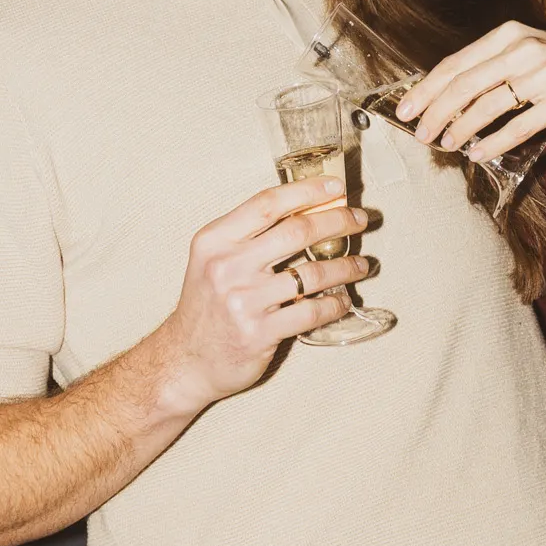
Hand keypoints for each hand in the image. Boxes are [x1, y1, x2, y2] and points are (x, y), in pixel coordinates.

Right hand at [155, 180, 370, 412]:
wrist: (185, 358)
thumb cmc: (206, 304)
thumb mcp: (213, 260)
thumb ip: (249, 236)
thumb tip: (306, 209)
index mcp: (215, 240)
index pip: (267, 204)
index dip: (307, 191)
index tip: (336, 187)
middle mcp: (227, 266)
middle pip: (296, 232)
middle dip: (337, 221)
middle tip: (358, 220)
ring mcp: (244, 301)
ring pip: (311, 274)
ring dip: (345, 267)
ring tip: (361, 265)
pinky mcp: (259, 332)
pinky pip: (311, 312)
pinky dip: (334, 304)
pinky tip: (343, 300)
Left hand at [396, 22, 545, 159]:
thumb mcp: (531, 52)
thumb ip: (494, 67)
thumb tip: (447, 98)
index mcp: (510, 34)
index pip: (457, 63)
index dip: (427, 88)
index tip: (405, 109)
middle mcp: (525, 49)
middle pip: (466, 84)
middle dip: (436, 112)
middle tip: (420, 133)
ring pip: (488, 106)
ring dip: (461, 129)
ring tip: (446, 145)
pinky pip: (519, 126)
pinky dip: (495, 142)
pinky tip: (479, 153)